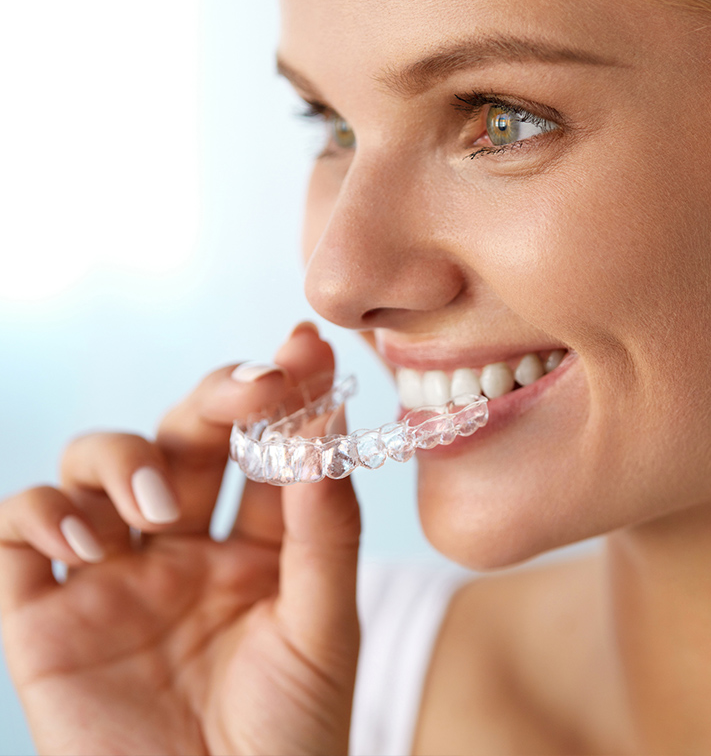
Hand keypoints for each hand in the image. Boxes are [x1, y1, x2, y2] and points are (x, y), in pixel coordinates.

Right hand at [0, 324, 360, 755]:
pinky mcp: (45, 618)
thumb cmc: (290, 738)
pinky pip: (18, 533)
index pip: (264, 447)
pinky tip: (90, 538)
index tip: (307, 346)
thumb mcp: (325, 628)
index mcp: (254, 548)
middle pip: (184, 434)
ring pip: (94, 464)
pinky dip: (42, 512)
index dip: (284, 392)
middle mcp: (181, 549)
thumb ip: (324, 530)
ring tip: (162, 512)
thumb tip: (326, 429)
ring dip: (126, 460)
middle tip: (252, 393)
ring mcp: (111, 578)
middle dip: (216, 397)